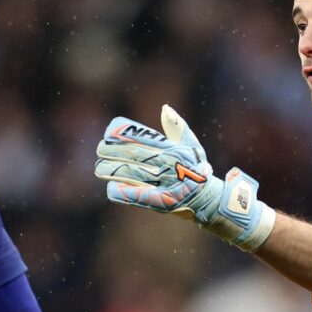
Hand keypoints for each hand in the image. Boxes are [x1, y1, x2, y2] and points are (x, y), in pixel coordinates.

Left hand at [94, 105, 275, 251]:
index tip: (108, 135)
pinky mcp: (165, 203)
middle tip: (99, 151)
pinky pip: (141, 197)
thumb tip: (165, 108)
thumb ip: (177, 127)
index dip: (124, 135)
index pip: (144, 138)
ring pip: (134, 174)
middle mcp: (170, 164)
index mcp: (174, 149)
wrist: (212, 200)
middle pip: (135, 155)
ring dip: (113, 171)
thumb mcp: (192, 147)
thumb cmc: (198, 171)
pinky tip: (111, 190)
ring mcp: (167, 183)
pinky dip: (125, 193)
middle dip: (113, 152)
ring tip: (99, 169)